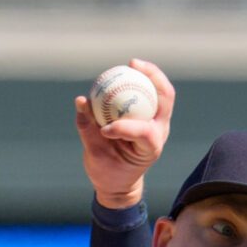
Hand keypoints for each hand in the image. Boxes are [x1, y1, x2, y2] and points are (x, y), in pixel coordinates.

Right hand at [73, 58, 175, 210]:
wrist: (120, 182)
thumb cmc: (108, 173)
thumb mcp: (95, 157)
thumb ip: (88, 130)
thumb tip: (81, 101)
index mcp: (149, 148)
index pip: (144, 132)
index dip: (126, 127)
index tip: (105, 130)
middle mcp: (158, 132)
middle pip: (165, 98)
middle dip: (154, 78)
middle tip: (134, 65)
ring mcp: (156, 122)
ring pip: (161, 92)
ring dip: (148, 74)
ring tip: (131, 63)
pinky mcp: (149, 117)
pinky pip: (146, 93)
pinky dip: (136, 82)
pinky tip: (122, 71)